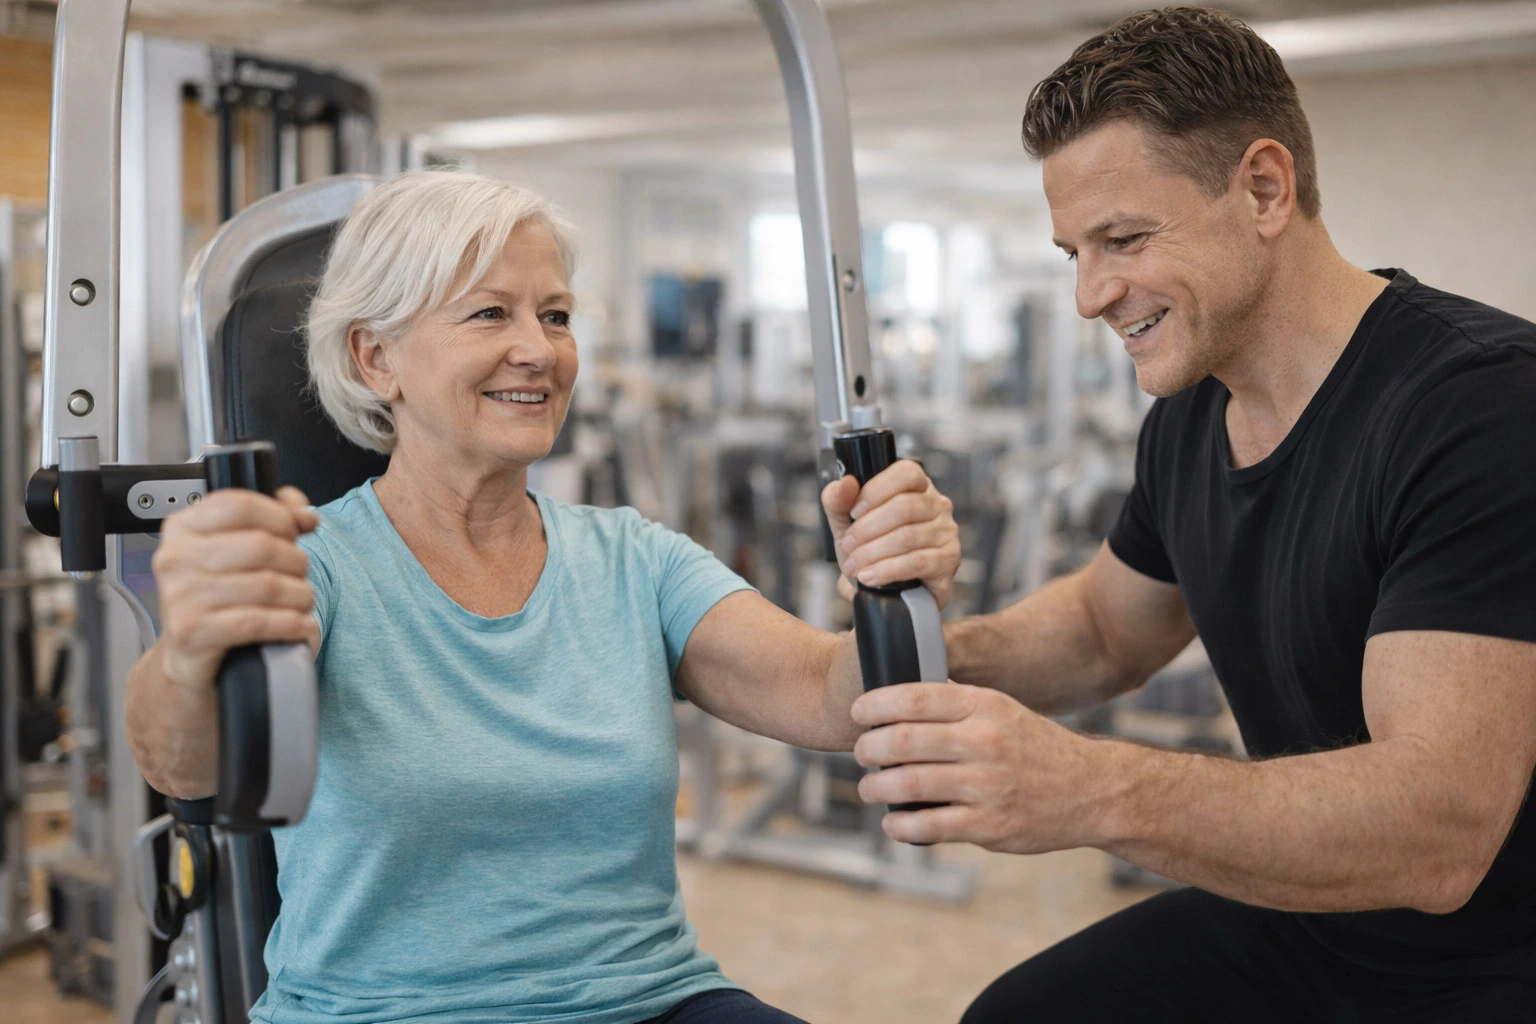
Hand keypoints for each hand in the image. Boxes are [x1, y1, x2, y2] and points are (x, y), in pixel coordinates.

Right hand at [152, 486, 319, 693]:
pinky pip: (258, 622)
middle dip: (296, 561)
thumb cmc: (217, 597)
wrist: (188, 654)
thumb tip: (304, 513)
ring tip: (302, 602)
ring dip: (300, 595)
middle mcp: (175, 558)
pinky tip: (300, 626)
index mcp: (182, 528)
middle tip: (299, 575)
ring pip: (267, 585)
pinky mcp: (192, 633)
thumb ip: (273, 519)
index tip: (295, 532)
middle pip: (261, 546)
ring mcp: (180, 596)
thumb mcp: (237, 549)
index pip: (240, 505)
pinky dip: (291, 624)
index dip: (280, 517)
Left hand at [821, 460, 959, 607]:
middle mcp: (938, 505)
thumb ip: (838, 500)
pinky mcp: (949, 561)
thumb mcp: (846, 523)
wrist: (885, 591)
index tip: (853, 512)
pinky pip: (917, 562)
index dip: (875, 490)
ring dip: (872, 553)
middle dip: (866, 529)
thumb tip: (845, 482)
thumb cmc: (871, 548)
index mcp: (917, 487)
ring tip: (854, 565)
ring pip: (907, 537)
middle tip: (848, 545)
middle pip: (903, 507)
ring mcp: (947, 533)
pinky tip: (870, 577)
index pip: (906, 473)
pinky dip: (886, 570)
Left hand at [851, 682, 1112, 851]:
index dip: (875, 705)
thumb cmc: (1036, 747)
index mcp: (985, 706)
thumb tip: (898, 699)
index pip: (914, 697)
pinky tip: (892, 822)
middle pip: (902, 741)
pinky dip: (900, 825)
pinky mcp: (989, 825)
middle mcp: (984, 742)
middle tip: (861, 753)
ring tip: (869, 788)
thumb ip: (956, 705)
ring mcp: (987, 786)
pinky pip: (929, 826)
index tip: (858, 713)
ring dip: (876, 788)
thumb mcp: (1002, 710)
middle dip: (868, 748)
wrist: (1093, 790)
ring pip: (909, 784)